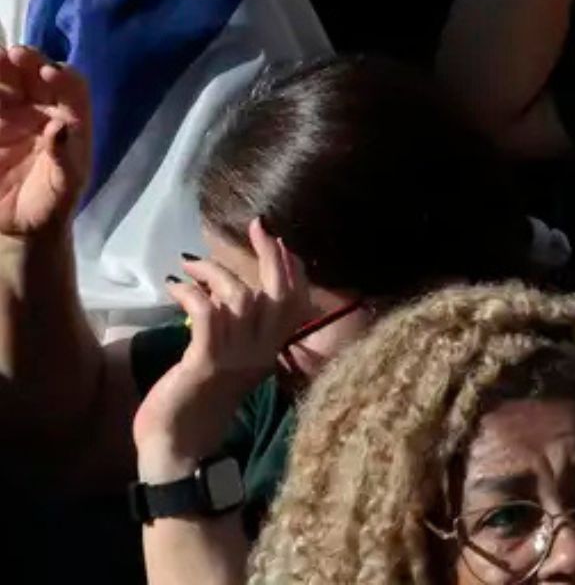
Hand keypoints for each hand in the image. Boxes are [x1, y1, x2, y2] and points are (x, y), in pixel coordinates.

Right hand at [0, 46, 90, 241]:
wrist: (24, 226)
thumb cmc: (55, 202)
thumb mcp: (65, 183)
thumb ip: (64, 156)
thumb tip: (60, 127)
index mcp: (70, 118)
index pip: (71, 86)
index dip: (62, 77)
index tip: (47, 72)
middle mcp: (42, 110)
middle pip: (35, 76)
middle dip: (26, 62)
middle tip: (10, 54)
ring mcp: (13, 117)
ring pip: (5, 85)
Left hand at [130, 220, 312, 481]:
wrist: (179, 451)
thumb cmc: (198, 407)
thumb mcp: (228, 367)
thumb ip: (238, 337)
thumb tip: (231, 299)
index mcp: (269, 352)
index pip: (295, 302)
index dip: (292, 268)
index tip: (279, 240)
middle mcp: (260, 352)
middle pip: (277, 293)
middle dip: (270, 255)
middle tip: (258, 227)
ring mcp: (234, 357)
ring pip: (239, 297)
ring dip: (214, 272)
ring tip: (190, 265)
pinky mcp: (205, 362)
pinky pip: (206, 314)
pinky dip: (190, 293)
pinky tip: (174, 287)